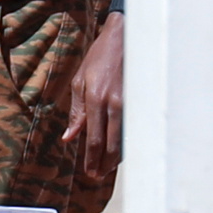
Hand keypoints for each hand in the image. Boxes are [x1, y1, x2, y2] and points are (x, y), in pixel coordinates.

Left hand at [64, 8, 126, 190]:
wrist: (126, 36)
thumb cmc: (100, 57)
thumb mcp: (80, 81)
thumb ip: (77, 112)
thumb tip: (70, 137)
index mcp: (96, 98)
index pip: (94, 138)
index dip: (92, 158)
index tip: (89, 171)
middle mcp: (114, 103)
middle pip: (111, 143)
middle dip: (104, 163)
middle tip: (97, 176)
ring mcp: (131, 102)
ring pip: (125, 138)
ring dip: (117, 157)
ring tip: (108, 168)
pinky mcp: (142, 99)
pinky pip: (135, 127)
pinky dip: (128, 141)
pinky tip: (123, 150)